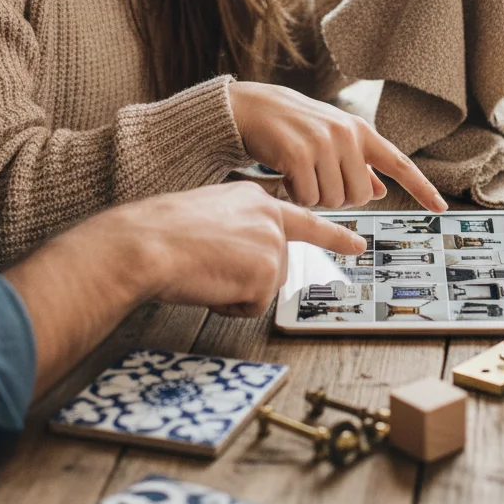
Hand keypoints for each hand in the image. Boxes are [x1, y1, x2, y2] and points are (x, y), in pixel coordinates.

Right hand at [120, 183, 367, 316]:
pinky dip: (231, 304)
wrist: (147, 242)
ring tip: (205, 271)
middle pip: (280, 262)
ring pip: (266, 286)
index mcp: (253, 198)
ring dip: (237, 290)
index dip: (332, 235)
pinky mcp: (267, 270)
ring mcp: (272, 242)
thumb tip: (244, 252)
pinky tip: (210, 284)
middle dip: (257, 277)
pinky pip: (254, 304)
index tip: (356, 244)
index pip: (302, 217)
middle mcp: (269, 216)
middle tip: (237, 269)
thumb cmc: (162, 232)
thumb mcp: (208, 216)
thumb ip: (237, 228)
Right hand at [229, 81, 447, 211]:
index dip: (421, 187)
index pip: (399, 163)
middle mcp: (346, 135)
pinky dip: (297, 196)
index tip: (440, 207)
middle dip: (338, 197)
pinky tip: (287, 177)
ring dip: (315, 197)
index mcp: (360, 131)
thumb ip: (358, 164)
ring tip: (300, 173)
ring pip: (334, 200)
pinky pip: (308, 198)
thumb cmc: (295, 126)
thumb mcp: (332, 139)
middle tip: (318, 180)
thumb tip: (380, 191)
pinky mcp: (299, 154)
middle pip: (359, 196)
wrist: (254, 107)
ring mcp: (323, 143)